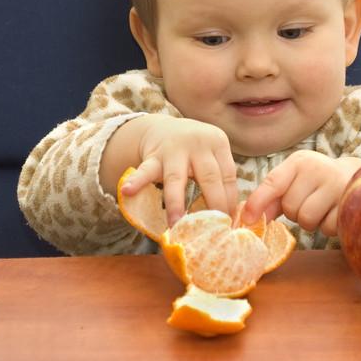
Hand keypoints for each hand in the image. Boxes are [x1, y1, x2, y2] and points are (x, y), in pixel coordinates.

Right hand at [118, 116, 237, 225]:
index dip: (229, 200)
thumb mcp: (211, 154)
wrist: (162, 129)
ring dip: (176, 203)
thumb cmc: (194, 150)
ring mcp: (174, 149)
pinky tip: (128, 191)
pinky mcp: (153, 156)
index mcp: (218, 142)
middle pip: (208, 177)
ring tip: (175, 223)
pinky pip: (145, 171)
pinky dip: (136, 181)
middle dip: (212, 205)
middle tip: (212, 231)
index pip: (228, 175)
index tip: (230, 223)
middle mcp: (198, 142)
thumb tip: (233, 216)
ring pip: (176, 179)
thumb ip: (221, 178)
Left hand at [242, 152, 360, 236]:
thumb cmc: (318, 182)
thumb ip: (271, 198)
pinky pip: (326, 227)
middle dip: (295, 212)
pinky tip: (335, 212)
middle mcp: (318, 169)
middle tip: (309, 202)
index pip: (273, 182)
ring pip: (307, 219)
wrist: (360, 177)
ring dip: (310, 222)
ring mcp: (337, 186)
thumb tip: (249, 219)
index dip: (258, 202)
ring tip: (321, 208)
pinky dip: (327, 226)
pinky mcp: (351, 204)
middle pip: (290, 207)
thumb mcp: (294, 181)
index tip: (247, 220)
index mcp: (300, 162)